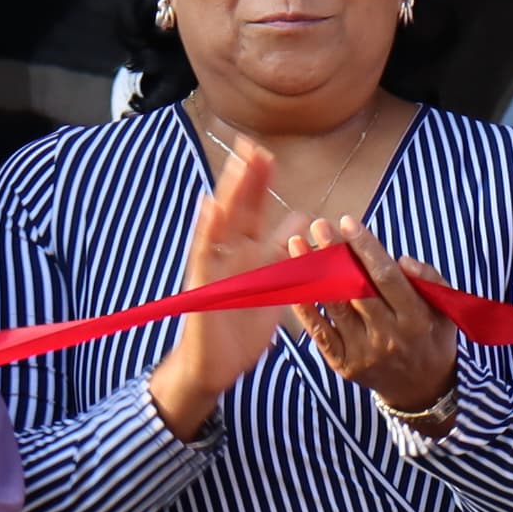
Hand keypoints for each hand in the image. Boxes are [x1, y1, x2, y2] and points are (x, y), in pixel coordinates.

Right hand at [149, 136, 292, 439]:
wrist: (216, 366)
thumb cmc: (243, 331)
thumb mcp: (275, 290)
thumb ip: (291, 260)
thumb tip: (307, 231)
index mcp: (250, 255)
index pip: (257, 212)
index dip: (262, 186)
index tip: (269, 157)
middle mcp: (231, 255)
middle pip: (240, 208)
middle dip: (246, 178)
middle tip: (253, 145)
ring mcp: (217, 266)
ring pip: (222, 222)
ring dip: (230, 192)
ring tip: (236, 163)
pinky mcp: (205, 284)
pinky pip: (205, 253)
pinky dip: (207, 229)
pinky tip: (211, 205)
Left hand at [291, 216, 455, 419]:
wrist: (420, 390)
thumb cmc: (432, 338)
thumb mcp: (446, 309)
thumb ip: (430, 280)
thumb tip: (402, 259)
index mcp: (416, 319)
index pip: (387, 277)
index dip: (367, 247)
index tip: (349, 221)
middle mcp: (389, 336)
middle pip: (356, 288)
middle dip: (335, 253)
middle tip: (319, 225)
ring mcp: (363, 352)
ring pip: (334, 306)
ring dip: (313, 273)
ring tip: (297, 246)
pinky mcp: (343, 363)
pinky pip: (320, 330)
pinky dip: (305, 305)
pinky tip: (294, 282)